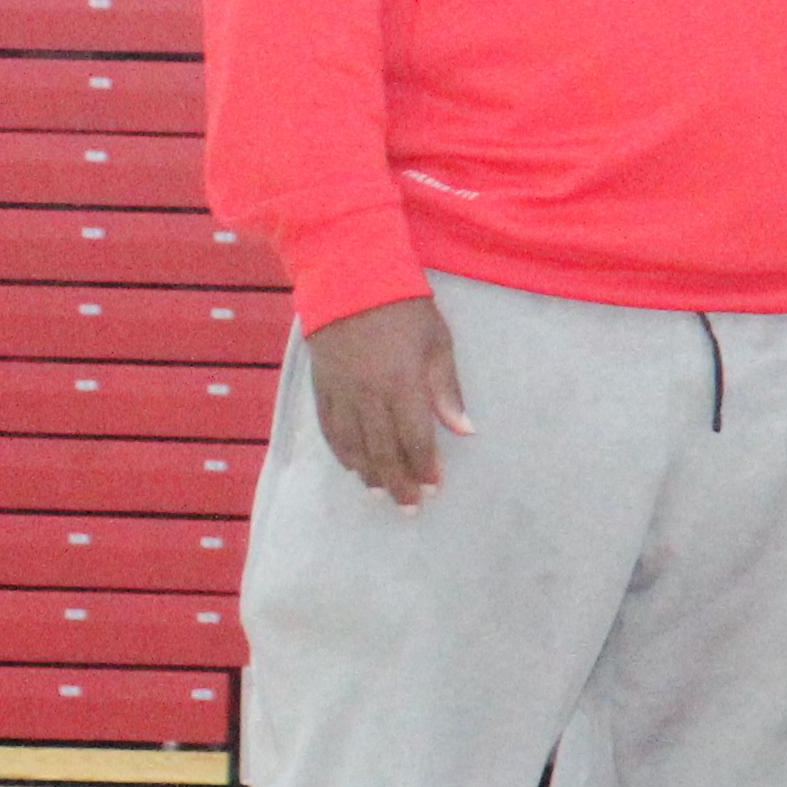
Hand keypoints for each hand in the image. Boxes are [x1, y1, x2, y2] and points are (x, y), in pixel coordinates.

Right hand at [306, 294, 467, 507]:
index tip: (435, 487)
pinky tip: (353, 467)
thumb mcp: (438, 343)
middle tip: (410, 507)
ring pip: (354, 445)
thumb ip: (447, 390)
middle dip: (398, 482)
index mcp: (401, 383)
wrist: (348, 279)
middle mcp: (367, 394)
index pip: (415, 437)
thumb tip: (465, 431)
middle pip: (382, 450)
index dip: (425, 465)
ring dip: (370, 473)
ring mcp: (340, 392)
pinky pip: (330, 428)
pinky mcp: (321, 386)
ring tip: (383, 494)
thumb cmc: (405, 309)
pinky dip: (342, 451)